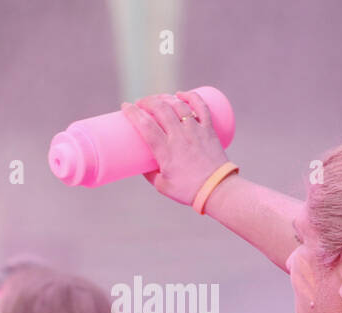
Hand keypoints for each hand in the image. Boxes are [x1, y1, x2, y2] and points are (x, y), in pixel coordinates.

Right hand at [120, 90, 228, 205]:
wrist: (216, 188)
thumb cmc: (187, 190)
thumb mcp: (161, 185)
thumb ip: (149, 173)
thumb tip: (140, 163)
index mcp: (166, 151)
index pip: (146, 126)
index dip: (133, 113)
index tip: (125, 106)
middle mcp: (180, 137)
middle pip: (161, 110)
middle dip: (147, 101)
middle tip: (139, 102)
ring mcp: (196, 131)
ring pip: (179, 105)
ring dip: (165, 98)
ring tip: (156, 99)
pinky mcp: (208, 129)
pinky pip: (201, 107)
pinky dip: (191, 97)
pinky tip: (181, 94)